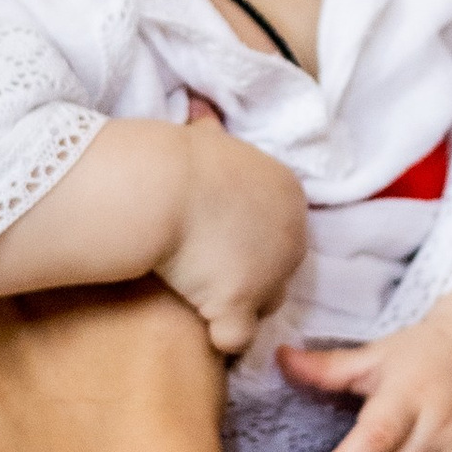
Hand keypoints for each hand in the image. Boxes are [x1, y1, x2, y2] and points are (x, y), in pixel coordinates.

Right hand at [154, 117, 308, 354]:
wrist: (159, 186)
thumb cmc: (176, 158)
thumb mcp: (206, 139)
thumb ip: (212, 135)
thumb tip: (201, 111)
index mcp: (289, 194)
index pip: (280, 230)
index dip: (247, 238)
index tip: (212, 236)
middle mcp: (292, 236)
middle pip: (279, 269)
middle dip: (247, 272)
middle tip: (202, 268)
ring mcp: (270, 274)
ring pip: (264, 305)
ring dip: (235, 304)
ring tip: (198, 297)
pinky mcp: (240, 304)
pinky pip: (236, 338)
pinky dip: (219, 339)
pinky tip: (198, 329)